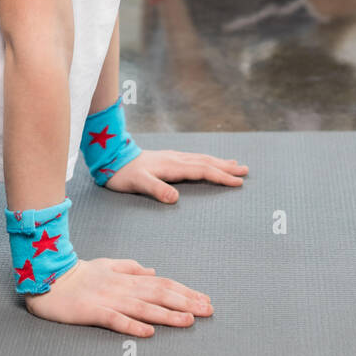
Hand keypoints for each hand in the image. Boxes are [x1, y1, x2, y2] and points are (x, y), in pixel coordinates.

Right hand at [24, 257, 211, 335]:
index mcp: (127, 277)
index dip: (184, 291)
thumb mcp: (108, 265)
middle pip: (159, 294)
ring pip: (143, 307)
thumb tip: (153, 271)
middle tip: (208, 310)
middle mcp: (122, 287)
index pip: (162, 283)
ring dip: (167, 314)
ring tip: (188, 321)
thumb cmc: (79, 274)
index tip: (204, 299)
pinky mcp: (93, 312)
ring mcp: (108, 299)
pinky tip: (148, 332)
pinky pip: (115, 320)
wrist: (50, 279)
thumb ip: (131, 267)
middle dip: (185, 302)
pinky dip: (132, 325)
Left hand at [103, 148, 248, 202]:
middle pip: (206, 162)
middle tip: (245, 170)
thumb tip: (175, 198)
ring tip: (234, 163)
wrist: (110, 157)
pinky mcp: (167, 158)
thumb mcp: (138, 184)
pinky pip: (193, 158)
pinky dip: (206, 160)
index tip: (238, 181)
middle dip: (226, 167)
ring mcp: (172, 157)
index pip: (203, 171)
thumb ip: (156, 189)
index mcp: (173, 166)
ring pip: (201, 158)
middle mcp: (175, 159)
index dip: (221, 176)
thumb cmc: (123, 174)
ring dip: (219, 162)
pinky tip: (207, 161)